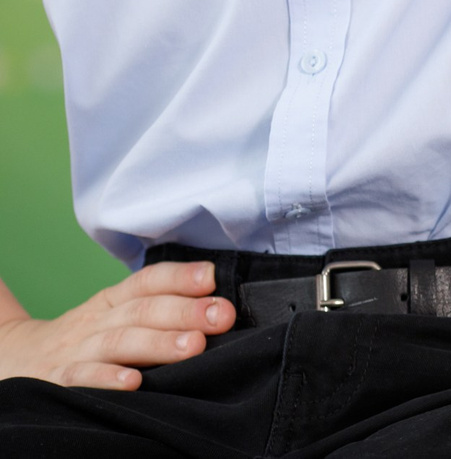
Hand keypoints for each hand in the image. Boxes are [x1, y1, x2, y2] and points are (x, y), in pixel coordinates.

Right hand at [0, 261, 234, 388]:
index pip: (147, 281)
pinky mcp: (58, 380)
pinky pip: (82, 377)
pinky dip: (106, 379)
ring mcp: (77, 350)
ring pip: (119, 342)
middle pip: (142, 310)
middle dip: (185, 312)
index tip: (212, 279)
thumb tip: (220, 305)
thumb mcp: (113, 315)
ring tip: (192, 346)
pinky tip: (133, 382)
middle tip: (221, 316)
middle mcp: (96, 321)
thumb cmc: (83, 338)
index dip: (179, 277)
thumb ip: (158, 308)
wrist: (13, 358)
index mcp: (111, 300)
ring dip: (157, 343)